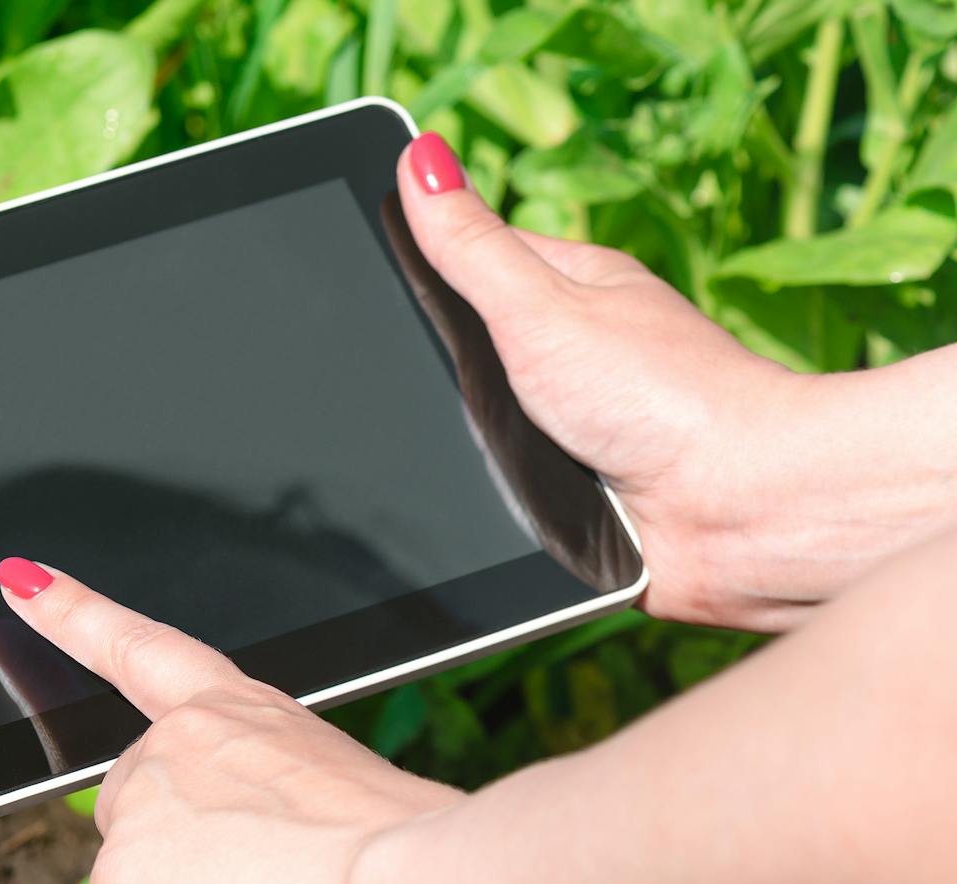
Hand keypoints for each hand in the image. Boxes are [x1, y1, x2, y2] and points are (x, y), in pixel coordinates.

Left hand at [0, 557, 460, 883]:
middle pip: (137, 833)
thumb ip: (274, 830)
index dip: (73, 611)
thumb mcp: (339, 816)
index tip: (20, 580)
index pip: (141, 649)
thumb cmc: (413, 864)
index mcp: (245, 710)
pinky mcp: (122, 874)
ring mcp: (143, 799)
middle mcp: (181, 738)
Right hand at [398, 133, 804, 630]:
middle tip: (407, 385)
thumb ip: (472, 245)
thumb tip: (419, 155)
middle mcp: (576, 352)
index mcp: (572, 288)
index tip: (362, 276)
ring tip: (456, 451)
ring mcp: (576, 422)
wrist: (738, 510)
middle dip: (434, 373)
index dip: (417, 266)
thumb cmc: (664, 396)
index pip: (471, 258)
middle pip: (468, 348)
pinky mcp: (575, 493)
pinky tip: (483, 499)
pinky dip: (491, 498)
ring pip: (477, 425)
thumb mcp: (542, 307)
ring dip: (459, 445)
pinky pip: (503, 489)